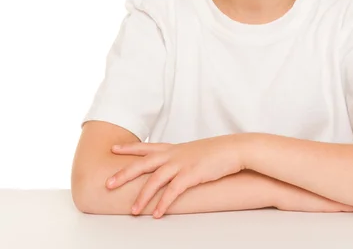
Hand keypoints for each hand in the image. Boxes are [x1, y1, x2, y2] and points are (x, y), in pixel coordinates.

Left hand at [106, 135, 245, 217]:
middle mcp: (175, 154)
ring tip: (133, 211)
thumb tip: (171, 167)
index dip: (129, 148)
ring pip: (156, 179)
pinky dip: (163, 203)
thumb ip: (180, 158)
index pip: (146, 147)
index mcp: (174, 148)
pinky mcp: (193, 174)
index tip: (113, 149)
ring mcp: (183, 164)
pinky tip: (156, 214)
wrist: (234, 149)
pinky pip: (173, 191)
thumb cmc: (215, 152)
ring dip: (143, 196)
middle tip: (108, 183)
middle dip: (125, 173)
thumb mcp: (193, 152)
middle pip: (144, 163)